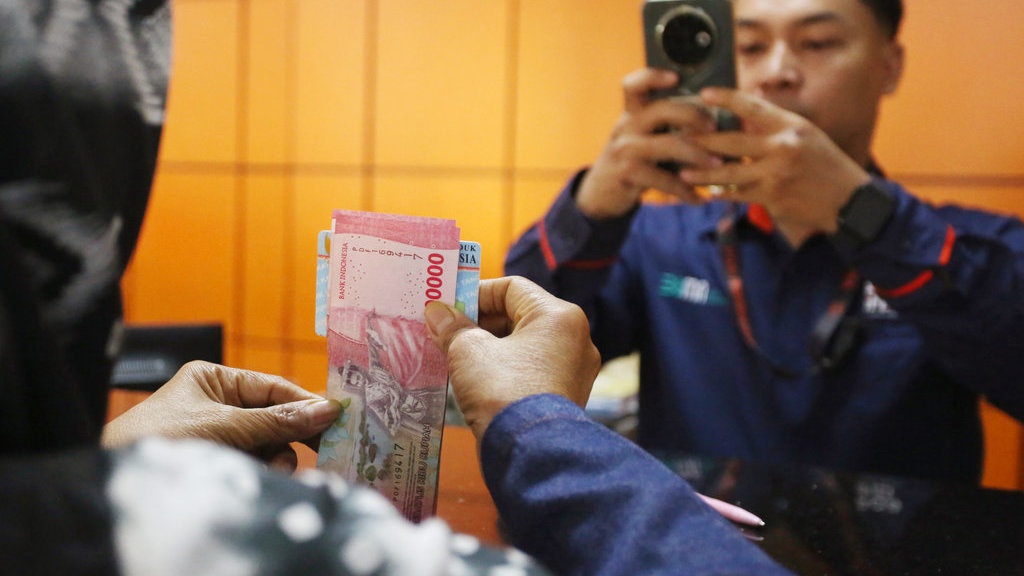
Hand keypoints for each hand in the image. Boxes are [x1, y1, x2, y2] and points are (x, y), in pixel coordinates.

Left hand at [103, 361, 340, 471]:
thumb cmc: (162, 439)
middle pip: (275, 417)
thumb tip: (328, 410)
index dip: (306, 402)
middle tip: (327, 449)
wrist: (114, 477)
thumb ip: (278, 420)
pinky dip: (263, 470)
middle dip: (293, 434)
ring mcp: (219, 437)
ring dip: (277, 457)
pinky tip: (262, 477)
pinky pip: (255, 464)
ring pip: (269, 445)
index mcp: (215, 380)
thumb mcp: (226, 426)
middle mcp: (219, 405)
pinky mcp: (218, 465)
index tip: (337, 417)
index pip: (273, 388)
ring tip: (271, 469)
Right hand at [423, 276, 600, 441]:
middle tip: (448, 332)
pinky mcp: (567, 396)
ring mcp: (575, 370)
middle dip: (481, 323)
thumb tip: (437, 313)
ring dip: (491, 347)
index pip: (512, 288)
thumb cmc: (503, 392)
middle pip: (520, 316)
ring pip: (526, 345)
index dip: (476, 294)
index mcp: (559, 316)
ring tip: (458, 357)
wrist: (530, 453)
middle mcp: (576, 339)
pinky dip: (506, 368)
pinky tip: (479, 379)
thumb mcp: (468, 352)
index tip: (449, 308)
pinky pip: (533, 370)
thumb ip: (452, 327)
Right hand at [577, 68, 723, 219]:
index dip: (652, 76)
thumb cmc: (632, 161)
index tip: (675, 77)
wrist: (600, 193)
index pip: (634, 85)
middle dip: (694, 116)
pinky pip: (664, 179)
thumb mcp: (640, 137)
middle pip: (662, 109)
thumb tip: (712, 121)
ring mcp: (625, 150)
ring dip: (698, 155)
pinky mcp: (627, 174)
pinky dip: (685, 190)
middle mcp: (626, 127)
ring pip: (670, 144)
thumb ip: (663, 126)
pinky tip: (699, 198)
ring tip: (718, 164)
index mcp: (631, 114)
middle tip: (714, 127)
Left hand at [679, 87, 870, 245]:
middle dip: (702, 140)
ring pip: (729, 173)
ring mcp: (776, 174)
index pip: (752, 106)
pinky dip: (721, 193)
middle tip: (680, 137)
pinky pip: (738, 194)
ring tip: (684, 171)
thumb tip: (744, 108)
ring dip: (703, 173)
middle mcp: (782, 147)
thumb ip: (774, 124)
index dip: (725, 99)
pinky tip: (708, 192)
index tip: (703, 94)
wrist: (849, 200)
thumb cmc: (824, 163)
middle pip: (731, 141)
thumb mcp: (805, 134)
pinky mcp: (773, 198)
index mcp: (790, 126)